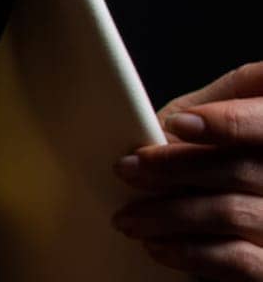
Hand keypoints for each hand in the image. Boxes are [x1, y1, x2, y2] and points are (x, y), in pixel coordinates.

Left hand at [109, 59, 262, 276]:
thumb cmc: (225, 152)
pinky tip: (158, 245)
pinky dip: (190, 252)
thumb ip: (208, 106)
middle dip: (174, 167)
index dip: (226, 121)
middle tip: (127, 168)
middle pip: (239, 168)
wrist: (239, 217)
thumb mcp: (221, 112)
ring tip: (130, 216)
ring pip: (231, 213)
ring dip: (169, 215)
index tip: (177, 123)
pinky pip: (237, 261)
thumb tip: (166, 120)